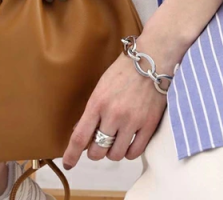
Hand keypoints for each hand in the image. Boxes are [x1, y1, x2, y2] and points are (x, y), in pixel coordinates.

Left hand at [60, 50, 168, 168]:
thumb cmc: (125, 70)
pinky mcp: (149, 124)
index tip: (69, 164)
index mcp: (98, 102)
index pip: (80, 137)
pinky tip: (128, 143)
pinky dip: (129, 152)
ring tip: (115, 141)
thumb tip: (81, 132)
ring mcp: (132, 121)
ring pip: (115, 155)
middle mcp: (114, 114)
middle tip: (99, 143)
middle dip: (95, 151)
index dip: (72, 155)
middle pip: (97, 151)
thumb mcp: (102, 86)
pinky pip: (135, 152)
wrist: (153, 57)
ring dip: (112, 152)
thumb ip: (92, 110)